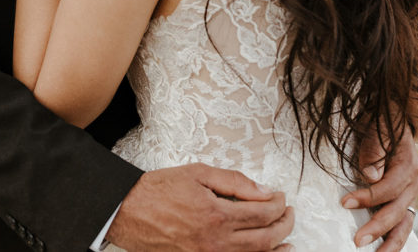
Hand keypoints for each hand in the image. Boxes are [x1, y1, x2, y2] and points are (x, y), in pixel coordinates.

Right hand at [107, 163, 294, 251]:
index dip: (278, 204)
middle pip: (266, 239)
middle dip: (284, 225)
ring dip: (278, 249)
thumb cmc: (158, 190)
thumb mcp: (197, 173)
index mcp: (216, 215)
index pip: (263, 212)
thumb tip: (263, 189)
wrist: (127, 212)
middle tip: (289, 213)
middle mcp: (216, 241)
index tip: (281, 196)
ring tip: (289, 241)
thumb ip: (233, 181)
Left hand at [341, 123, 417, 250]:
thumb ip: (374, 149)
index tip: (344, 203)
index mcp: (407, 166)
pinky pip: (401, 223)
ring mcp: (409, 194)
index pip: (389, 188)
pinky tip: (381, 250)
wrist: (395, 118)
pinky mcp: (402, 199)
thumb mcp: (377, 127)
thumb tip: (370, 175)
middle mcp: (412, 183)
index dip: (367, 197)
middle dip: (377, 228)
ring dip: (390, 243)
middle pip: (397, 211)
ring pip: (404, 224)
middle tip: (357, 241)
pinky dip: (393, 238)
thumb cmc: (382, 122)